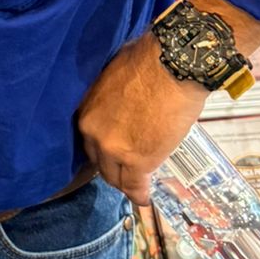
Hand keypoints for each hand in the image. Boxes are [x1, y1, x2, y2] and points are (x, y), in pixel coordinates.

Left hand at [75, 31, 208, 208]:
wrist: (172, 65)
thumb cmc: (149, 60)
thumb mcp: (115, 75)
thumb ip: (112, 96)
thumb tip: (122, 95)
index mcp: (87, 110)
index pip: (90, 140)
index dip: (103, 147)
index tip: (113, 151)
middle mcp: (94, 133)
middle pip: (100, 161)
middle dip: (112, 167)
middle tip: (125, 170)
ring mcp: (114, 149)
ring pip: (116, 176)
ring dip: (126, 182)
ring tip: (136, 186)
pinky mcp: (138, 161)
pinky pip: (135, 185)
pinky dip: (140, 194)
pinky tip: (144, 198)